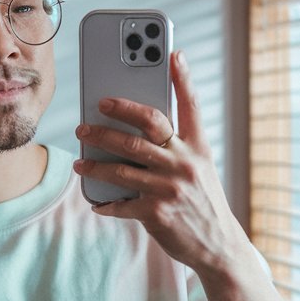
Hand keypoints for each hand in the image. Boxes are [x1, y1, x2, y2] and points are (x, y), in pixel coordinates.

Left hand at [74, 50, 244, 274]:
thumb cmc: (203, 204)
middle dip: (110, 121)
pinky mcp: (156, 212)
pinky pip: (122, 203)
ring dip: (95, 163)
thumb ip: (178, 148)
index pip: (190, 107)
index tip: (173, 53)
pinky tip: (96, 202)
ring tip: (79, 161)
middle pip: (142, 132)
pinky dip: (106, 203)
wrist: (219, 247)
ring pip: (123, 166)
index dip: (183, 78)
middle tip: (87, 120)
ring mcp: (170, 188)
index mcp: (198, 149)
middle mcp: (184, 163)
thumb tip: (141, 132)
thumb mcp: (201, 170)